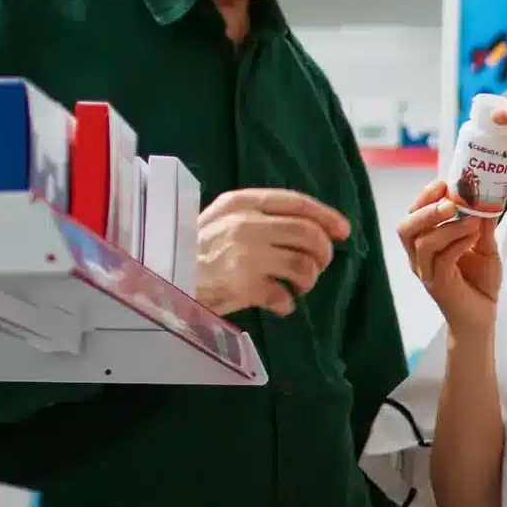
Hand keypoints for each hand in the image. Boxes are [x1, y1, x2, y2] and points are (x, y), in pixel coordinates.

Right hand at [195, 188, 350, 317]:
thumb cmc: (194, 249)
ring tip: (298, 285)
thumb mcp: (222, 218)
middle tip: (319, 265)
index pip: (297, 202)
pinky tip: (280, 304)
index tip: (344, 230)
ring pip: (304, 265)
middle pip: (308, 234)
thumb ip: (258, 216)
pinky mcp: (244, 286)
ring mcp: (245, 255)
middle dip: (323, 252)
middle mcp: (246, 224)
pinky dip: (288, 304)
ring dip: (309, 278)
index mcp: (241, 202)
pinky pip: (284, 296)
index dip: (326, 216)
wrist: (162, 277)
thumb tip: (310, 227)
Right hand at [395, 180, 502, 330]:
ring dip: (447, 227)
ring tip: (471, 220)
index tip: (443, 182)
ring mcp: (427, 273)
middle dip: (426, 210)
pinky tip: (473, 236)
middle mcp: (419, 259)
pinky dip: (457, 244)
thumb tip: (489, 197)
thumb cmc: (479, 283)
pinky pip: (442, 260)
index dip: (424, 197)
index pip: (413, 216)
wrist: (482, 318)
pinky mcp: (439, 286)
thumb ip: (482, 226)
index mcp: (424, 246)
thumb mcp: (484, 247)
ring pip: (423, 244)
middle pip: (406, 228)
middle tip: (450, 201)